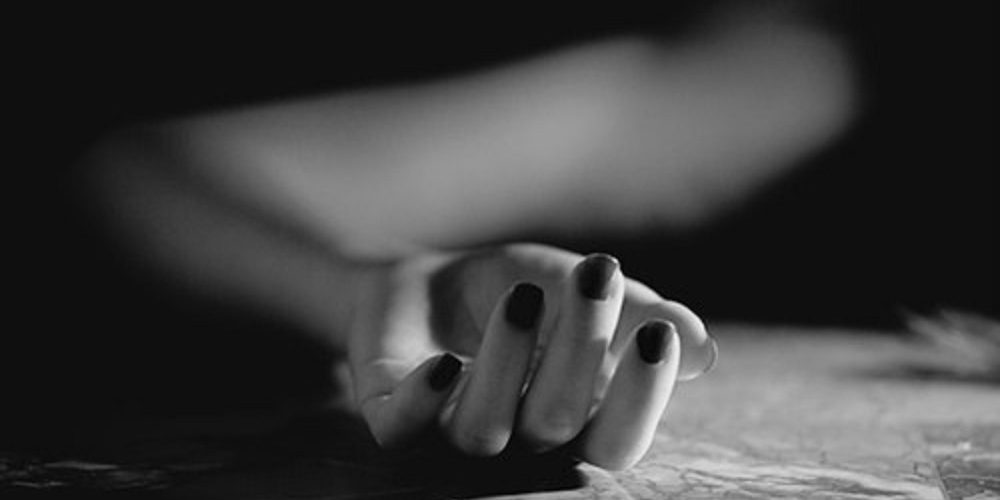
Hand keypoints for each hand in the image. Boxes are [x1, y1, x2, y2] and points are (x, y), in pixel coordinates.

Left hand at [348, 243, 715, 469]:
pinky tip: (445, 363)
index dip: (641, 397)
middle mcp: (516, 439)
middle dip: (581, 349)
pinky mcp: (391, 414)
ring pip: (483, 428)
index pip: (618, 438)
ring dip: (507, 364)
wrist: (428, 282)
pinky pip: (403, 427)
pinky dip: (423, 400)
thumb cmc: (519, 291)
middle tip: (596, 274)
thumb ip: (633, 315)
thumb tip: (701, 349)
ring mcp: (450, 430)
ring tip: (525, 295)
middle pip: (556, 423)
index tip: (662, 335)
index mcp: (572, 421)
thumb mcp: (576, 287)